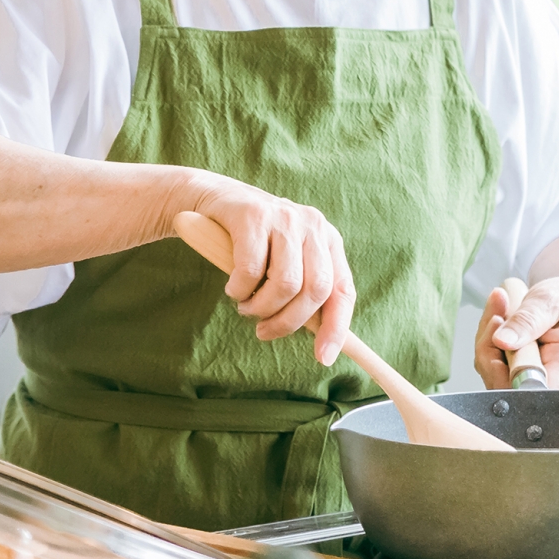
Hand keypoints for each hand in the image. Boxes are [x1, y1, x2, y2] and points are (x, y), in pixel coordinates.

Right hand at [185, 178, 354, 363]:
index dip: (336, 328)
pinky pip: (251, 271)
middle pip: (316, 290)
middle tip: (263, 331)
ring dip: (260, 307)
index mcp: (328, 241)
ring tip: (245, 305)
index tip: (324, 358)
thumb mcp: (285, 263)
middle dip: (288, 322)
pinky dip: (239, 290)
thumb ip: (303, 293)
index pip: (343, 291)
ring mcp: (285, 218)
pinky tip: (233, 287)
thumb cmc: (254, 243)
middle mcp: (313, 227)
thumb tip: (322, 343)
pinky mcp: (254, 216)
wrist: (215, 200)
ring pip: (285, 284)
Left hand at [474, 228, 558, 388]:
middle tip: (498, 312)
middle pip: (504, 384)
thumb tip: (502, 341)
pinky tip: (499, 315)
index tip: (500, 339)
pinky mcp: (520, 373)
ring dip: (487, 337)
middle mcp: (551, 380)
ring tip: (501, 305)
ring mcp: (534, 379)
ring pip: (493, 372)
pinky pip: (493, 363)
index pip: (530, 391)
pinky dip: (489, 337)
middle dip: (489, 346)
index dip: (504, 374)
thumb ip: (528, 320)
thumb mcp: (552, 299)